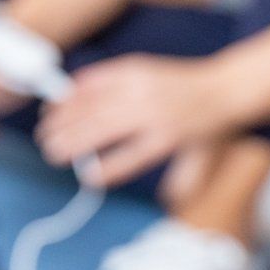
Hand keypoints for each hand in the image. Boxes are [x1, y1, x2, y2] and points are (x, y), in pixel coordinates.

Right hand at [36, 53, 225, 186]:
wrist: (223, 88)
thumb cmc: (209, 128)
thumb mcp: (201, 161)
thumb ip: (183, 182)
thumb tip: (167, 201)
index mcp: (167, 138)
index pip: (131, 156)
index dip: (107, 168)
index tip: (87, 177)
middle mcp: (152, 111)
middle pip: (103, 128)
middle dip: (72, 140)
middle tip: (49, 151)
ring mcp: (141, 87)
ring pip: (96, 102)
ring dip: (66, 115)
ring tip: (47, 127)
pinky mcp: (135, 69)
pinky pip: (100, 78)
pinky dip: (78, 88)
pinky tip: (61, 98)